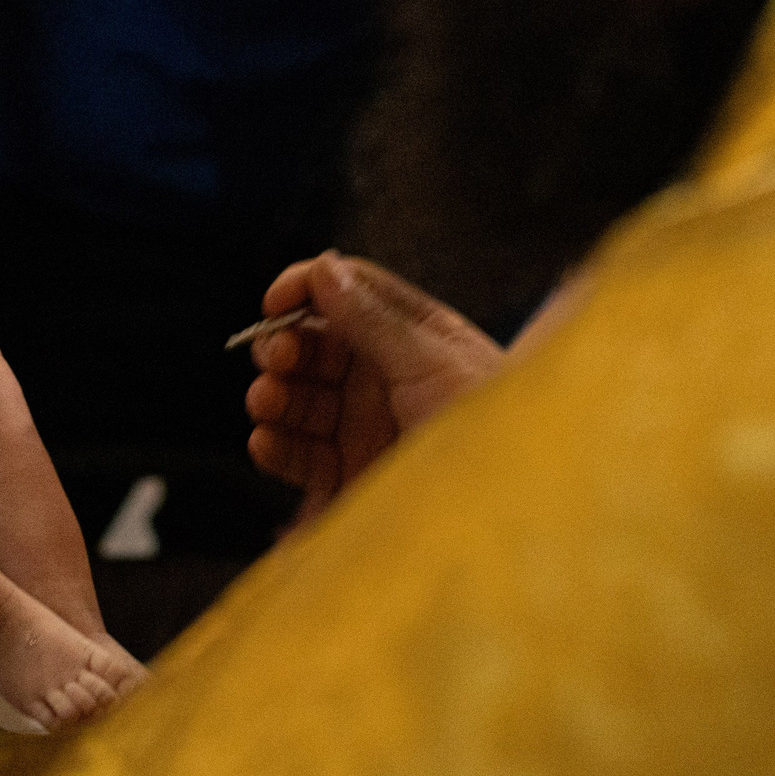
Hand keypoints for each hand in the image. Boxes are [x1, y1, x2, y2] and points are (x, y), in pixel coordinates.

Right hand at [244, 253, 504, 521]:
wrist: (507, 507)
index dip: (305, 290)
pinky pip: (300, 454)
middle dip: (286, 347)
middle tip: (278, 359)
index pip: (347, 293)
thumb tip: (325, 268)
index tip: (275, 304)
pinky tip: (267, 441)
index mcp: (412, 334)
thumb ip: (373, 319)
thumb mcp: (431, 361)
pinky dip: (277, 445)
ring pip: (300, 398)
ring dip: (274, 395)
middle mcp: (384, 375)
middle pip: (313, 345)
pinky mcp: (350, 474)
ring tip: (267, 402)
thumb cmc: (489, 426)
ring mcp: (365, 425)